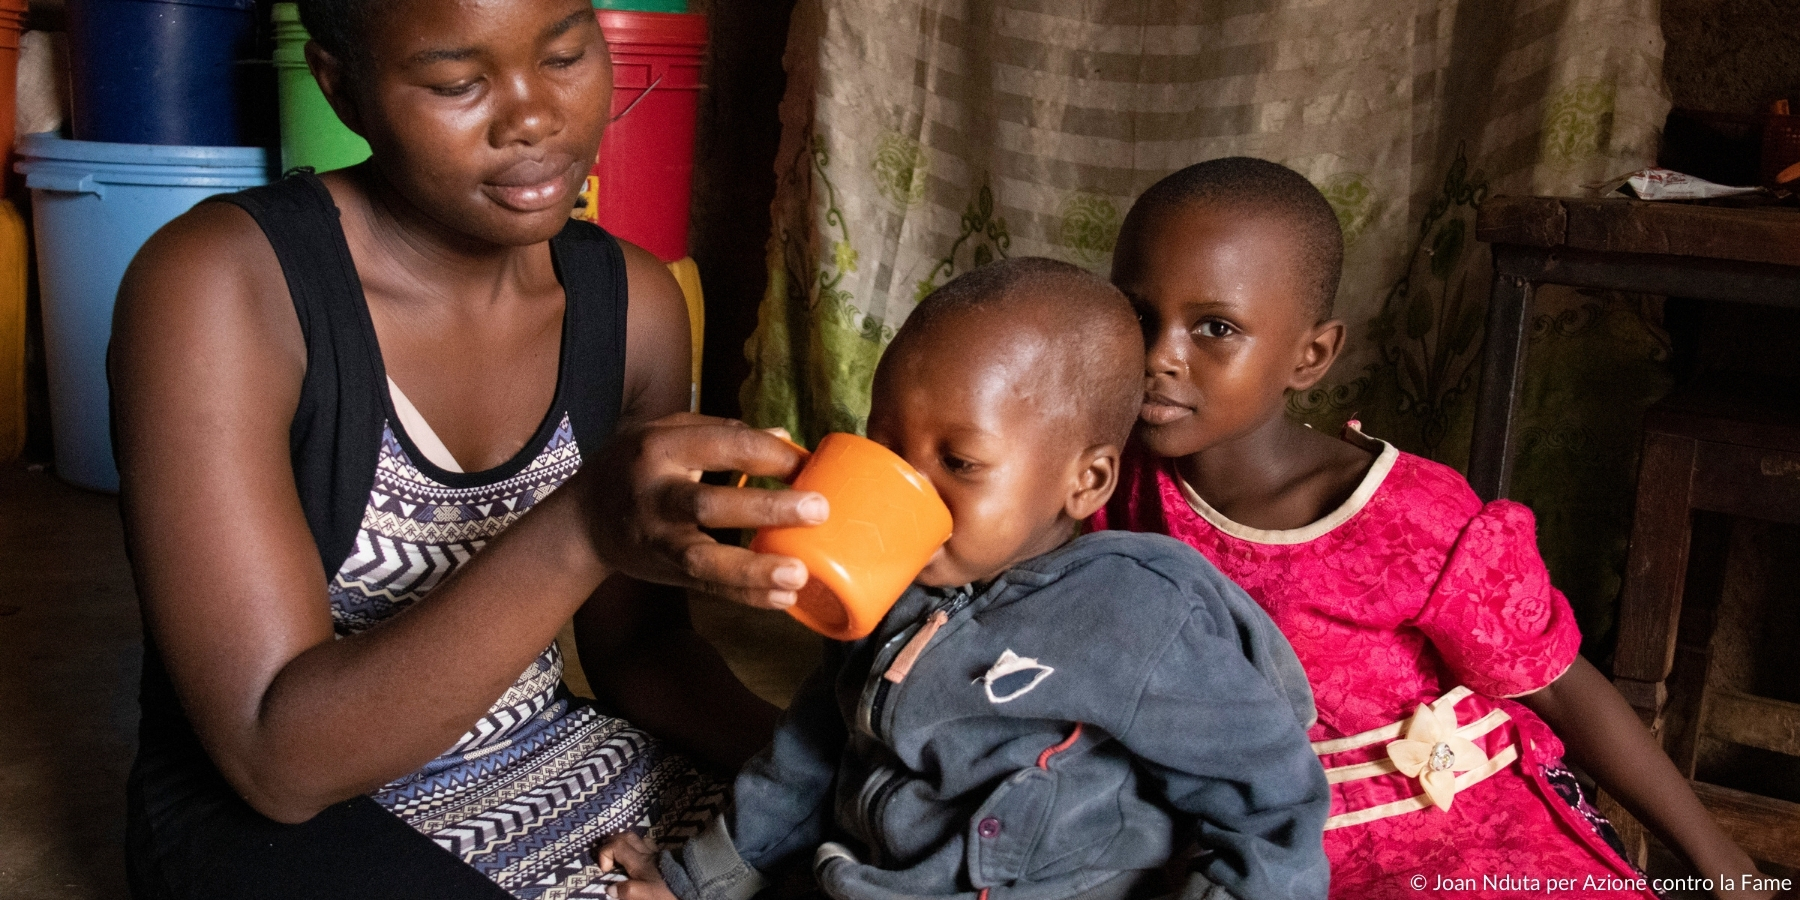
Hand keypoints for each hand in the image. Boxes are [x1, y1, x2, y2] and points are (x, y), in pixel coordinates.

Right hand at [589, 414, 826, 608]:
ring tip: (798, 574)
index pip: (721, 446)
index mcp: (660, 449)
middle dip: (765, 508)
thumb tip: (786, 438)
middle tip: (818, 509)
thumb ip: (723, 434)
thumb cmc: (637, 466)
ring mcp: (658, 540)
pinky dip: (745, 596)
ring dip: (752, 569)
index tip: (806, 463)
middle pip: (709, 504)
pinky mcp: (665, 573)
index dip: (768, 454)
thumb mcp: (667, 434)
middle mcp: (656, 496)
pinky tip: (783, 599)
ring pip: (703, 559)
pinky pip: (707, 589)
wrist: (584, 519)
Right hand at [597, 832, 677, 899]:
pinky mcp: (668, 859)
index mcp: (640, 862)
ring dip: (628, 846)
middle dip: (613, 843)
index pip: (617, 845)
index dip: (605, 853)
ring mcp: (659, 854)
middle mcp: (648, 854)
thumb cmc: (670, 890)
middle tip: (608, 859)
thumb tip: (610, 888)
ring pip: (640, 840)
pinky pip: (651, 848)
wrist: (698, 885)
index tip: (605, 870)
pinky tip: (642, 862)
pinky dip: (641, 851)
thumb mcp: (646, 895)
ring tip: (622, 859)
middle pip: (627, 836)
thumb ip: (627, 891)